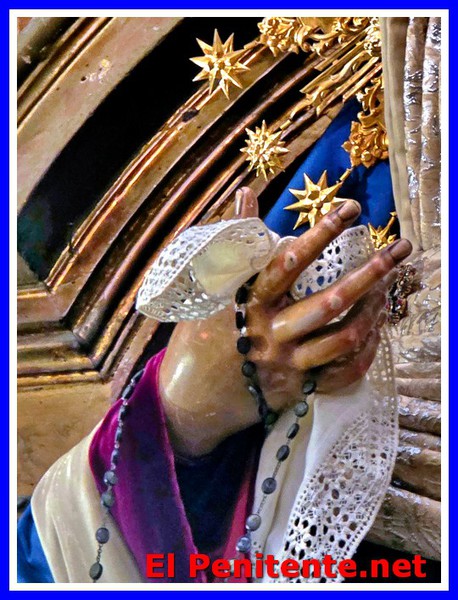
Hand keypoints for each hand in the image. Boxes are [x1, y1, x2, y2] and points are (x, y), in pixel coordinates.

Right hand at [158, 188, 411, 455]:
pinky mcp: (298, 392)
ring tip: (387, 290)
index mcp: (248, 306)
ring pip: (344, 340)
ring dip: (373, 313)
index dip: (321, 234)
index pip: (289, 264)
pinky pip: (343, 374)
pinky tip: (374, 331)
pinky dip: (365, 352)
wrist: (189, 401)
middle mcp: (271, 336)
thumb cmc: (198, 339)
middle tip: (399, 250)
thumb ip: (235, 243)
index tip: (349, 209)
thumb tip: (245, 194)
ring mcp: (287, 367)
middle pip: (330, 304)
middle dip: (370, 274)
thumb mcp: (209, 288)